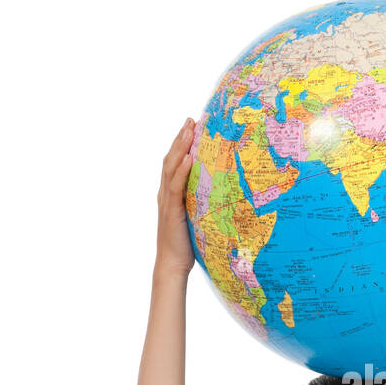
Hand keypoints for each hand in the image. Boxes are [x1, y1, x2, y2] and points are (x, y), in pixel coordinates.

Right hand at [156, 118, 195, 276]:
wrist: (172, 265)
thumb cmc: (187, 245)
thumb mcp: (196, 219)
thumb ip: (202, 204)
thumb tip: (220, 194)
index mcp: (171, 194)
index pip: (175, 163)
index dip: (181, 144)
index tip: (191, 126)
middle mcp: (166, 193)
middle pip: (171, 159)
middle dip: (180, 138)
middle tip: (190, 119)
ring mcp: (167, 200)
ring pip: (171, 167)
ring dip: (180, 146)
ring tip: (189, 129)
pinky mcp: (172, 210)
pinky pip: (175, 186)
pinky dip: (181, 170)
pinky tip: (189, 157)